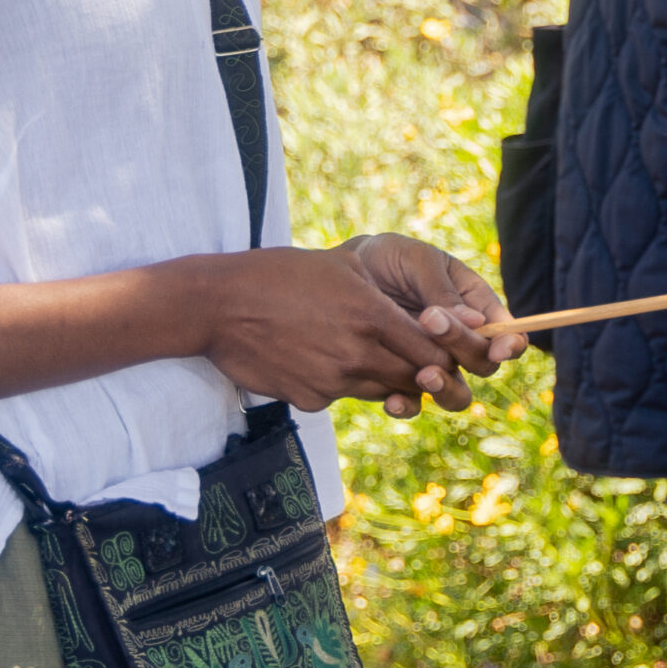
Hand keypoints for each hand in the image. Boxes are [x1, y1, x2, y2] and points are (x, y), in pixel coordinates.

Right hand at [197, 239, 510, 418]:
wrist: (221, 305)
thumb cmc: (284, 275)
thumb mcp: (345, 267)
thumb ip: (386, 294)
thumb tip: (422, 313)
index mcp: (374, 318)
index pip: (434, 353)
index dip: (445, 355)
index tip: (445, 351)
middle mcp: (359, 355)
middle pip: (413, 379)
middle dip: (421, 372)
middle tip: (419, 361)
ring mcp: (332, 382)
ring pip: (380, 391)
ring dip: (382, 378)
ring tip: (365, 353)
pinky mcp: (308, 400)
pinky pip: (340, 397)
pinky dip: (341, 384)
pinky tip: (321, 359)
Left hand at [347, 233, 526, 406]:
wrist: (342, 274)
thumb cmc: (389, 260)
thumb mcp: (418, 261)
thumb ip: (443, 290)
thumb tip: (477, 323)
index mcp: (474, 305)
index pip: (506, 331)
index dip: (510, 344)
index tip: (499, 348)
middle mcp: (458, 340)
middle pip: (483, 362)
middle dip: (463, 347)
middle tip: (429, 320)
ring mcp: (431, 362)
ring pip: (456, 393)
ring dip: (445, 389)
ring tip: (423, 374)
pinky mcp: (400, 380)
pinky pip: (414, 404)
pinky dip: (407, 406)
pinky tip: (392, 400)